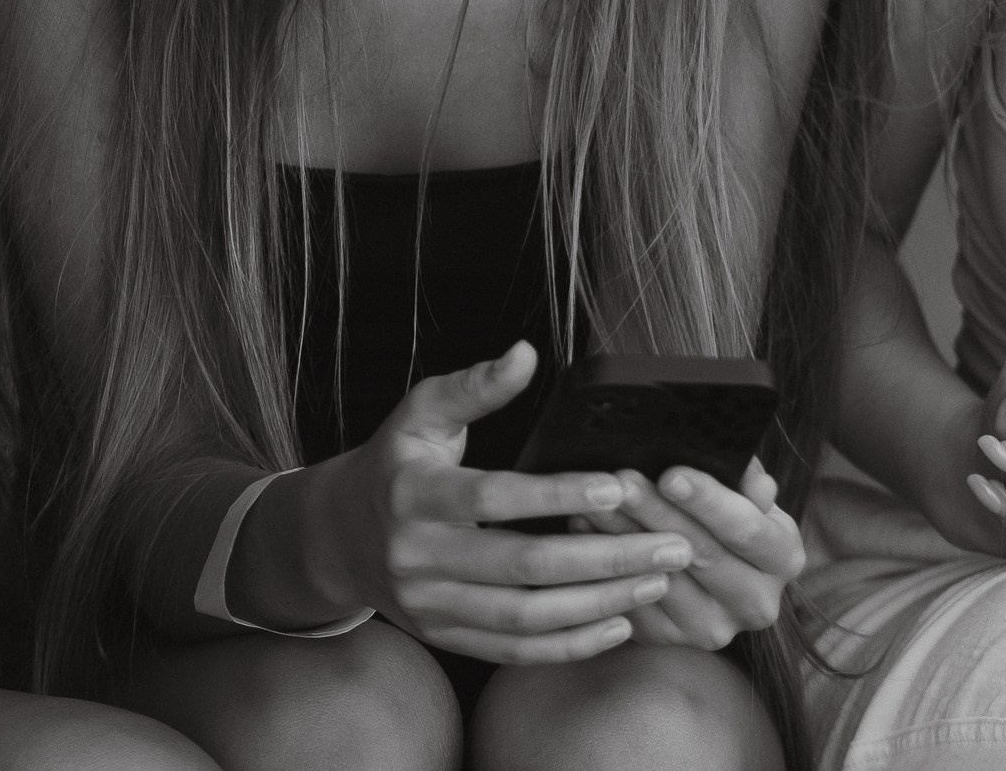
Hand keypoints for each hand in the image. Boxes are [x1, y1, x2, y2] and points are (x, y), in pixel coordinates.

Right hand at [305, 343, 694, 662]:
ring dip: (599, 604)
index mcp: (415, 496)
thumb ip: (475, 386)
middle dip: (606, 558)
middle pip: (523, 567)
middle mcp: (419, 558)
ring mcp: (430, 606)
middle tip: (672, 546)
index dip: (557, 493)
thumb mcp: (420, 414)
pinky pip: (513, 651)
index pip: (493, 498)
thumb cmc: (395, 465)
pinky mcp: (444, 636)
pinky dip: (569, 645)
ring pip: (525, 617)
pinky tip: (620, 624)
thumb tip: (525, 354)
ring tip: (658, 582)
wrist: (333, 538)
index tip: (619, 486)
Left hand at [573, 459, 806, 649]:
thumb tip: (741, 464)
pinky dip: (605, 568)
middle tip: (621, 480)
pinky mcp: (671, 641)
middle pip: (701, 554)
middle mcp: (757, 603)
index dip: (708, 501)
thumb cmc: (731, 515)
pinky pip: (632, 604)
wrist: (719, 572)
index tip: (670, 473)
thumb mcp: (750, 492)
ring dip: (623, 538)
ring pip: (661, 580)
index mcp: (785, 559)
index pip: (745, 529)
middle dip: (656, 513)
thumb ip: (747, 478)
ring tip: (593, 501)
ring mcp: (713, 629)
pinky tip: (583, 532)